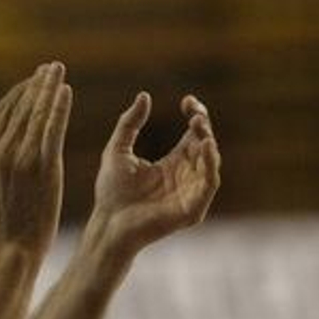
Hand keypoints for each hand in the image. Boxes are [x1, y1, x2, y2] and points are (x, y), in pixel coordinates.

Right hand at [0, 61, 71, 253]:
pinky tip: (65, 91)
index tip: (32, 80)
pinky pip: (52, 128)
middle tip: (50, 68)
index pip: (2, 112)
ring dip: (49, 88)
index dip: (18, 93)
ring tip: (58, 71)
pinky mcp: (44, 166)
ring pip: (37, 113)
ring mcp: (22, 157)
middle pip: (21, 107)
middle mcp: (1, 150)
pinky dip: (58, 107)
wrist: (11, 246)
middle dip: (36, 84)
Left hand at [89, 93, 219, 257]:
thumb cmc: (111, 192)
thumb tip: (144, 95)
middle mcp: (186, 176)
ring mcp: (191, 193)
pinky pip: (209, 185)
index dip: (196, 116)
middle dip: (203, 128)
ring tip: (199, 126)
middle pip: (206, 146)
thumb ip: (129, 124)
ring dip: (208, 144)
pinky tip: (205, 147)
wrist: (107, 223)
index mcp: (173, 163)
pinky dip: (211, 166)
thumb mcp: (117, 150)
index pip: (194, 135)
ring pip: (211, 164)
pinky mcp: (192, 209)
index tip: (188, 101)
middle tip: (194, 114)